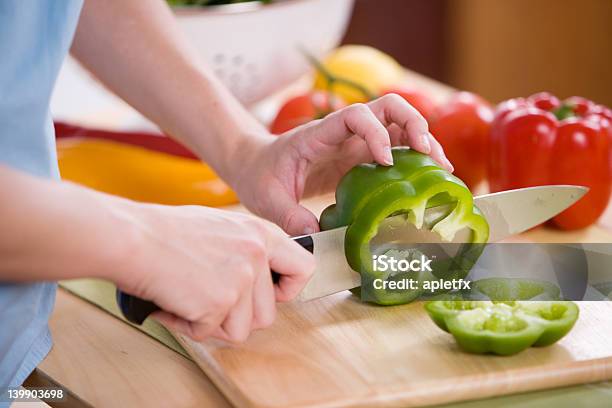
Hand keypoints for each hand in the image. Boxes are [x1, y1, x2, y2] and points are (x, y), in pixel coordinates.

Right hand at [112, 202, 313, 341]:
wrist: (132, 238)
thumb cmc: (166, 231)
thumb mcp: (222, 227)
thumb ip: (248, 251)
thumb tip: (259, 281)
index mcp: (262, 234)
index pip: (304, 267)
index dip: (288, 289)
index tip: (270, 294)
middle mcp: (256, 255)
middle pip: (268, 314)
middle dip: (237, 316)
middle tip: (209, 298)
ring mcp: (240, 280)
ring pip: (241, 330)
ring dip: (213, 323)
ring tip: (189, 297)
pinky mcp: (218, 303)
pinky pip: (209, 333)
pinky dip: (188, 325)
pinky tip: (174, 301)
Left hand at [232, 94, 452, 235]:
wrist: (256, 167)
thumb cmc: (260, 176)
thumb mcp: (267, 200)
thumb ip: (289, 217)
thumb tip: (318, 238)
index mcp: (318, 135)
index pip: (355, 117)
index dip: (376, 133)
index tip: (386, 161)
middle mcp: (342, 133)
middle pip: (388, 107)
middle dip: (413, 123)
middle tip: (428, 153)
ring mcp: (354, 144)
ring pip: (398, 126)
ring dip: (423, 140)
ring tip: (442, 169)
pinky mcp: (361, 159)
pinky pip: (395, 150)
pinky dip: (416, 159)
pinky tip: (429, 179)